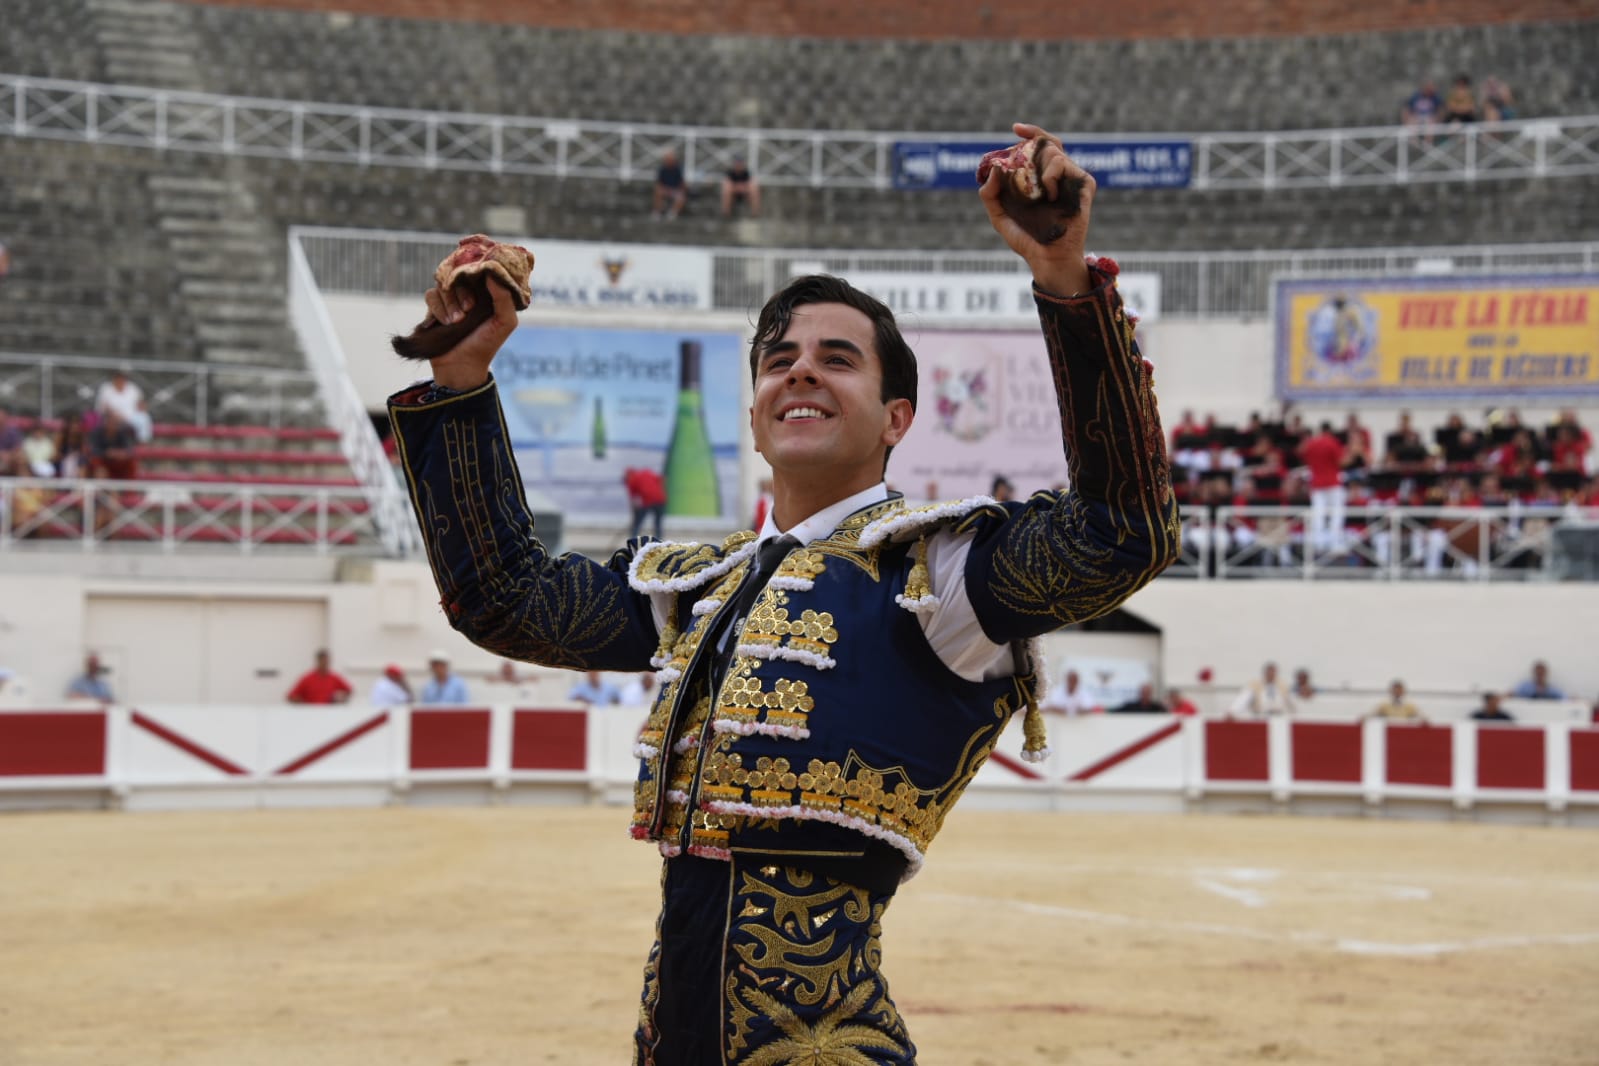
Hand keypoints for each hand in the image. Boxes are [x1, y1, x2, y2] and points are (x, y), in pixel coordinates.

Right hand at [425, 277, 520, 389]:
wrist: (461, 366)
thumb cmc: (486, 344)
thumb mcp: (505, 322)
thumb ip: (505, 298)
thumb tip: (492, 273)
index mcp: (487, 294)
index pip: (479, 271)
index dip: (476, 275)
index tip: (478, 291)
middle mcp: (468, 294)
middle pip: (458, 276)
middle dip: (462, 294)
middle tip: (468, 311)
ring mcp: (451, 300)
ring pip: (444, 286)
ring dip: (450, 304)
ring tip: (456, 322)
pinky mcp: (435, 308)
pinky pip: (431, 295)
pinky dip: (438, 309)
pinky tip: (444, 323)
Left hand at [980, 122, 1093, 296]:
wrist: (1047, 257)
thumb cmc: (1026, 239)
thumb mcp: (999, 215)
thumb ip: (990, 194)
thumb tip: (994, 168)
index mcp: (1040, 179)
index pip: (1038, 147)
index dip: (1030, 133)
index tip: (1016, 128)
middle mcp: (1057, 176)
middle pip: (1048, 142)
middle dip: (1034, 140)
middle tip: (1021, 143)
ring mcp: (1072, 179)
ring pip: (1055, 150)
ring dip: (1040, 166)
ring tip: (1040, 191)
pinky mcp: (1084, 184)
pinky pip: (1065, 164)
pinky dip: (1052, 175)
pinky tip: (1050, 195)